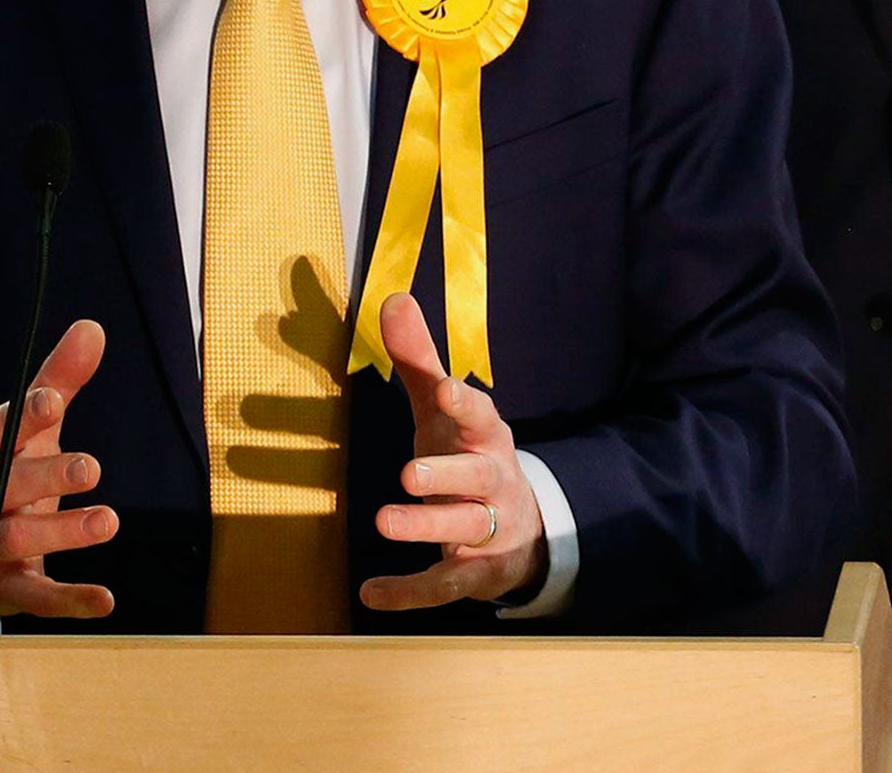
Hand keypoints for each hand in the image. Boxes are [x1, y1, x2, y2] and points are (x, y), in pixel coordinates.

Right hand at [0, 319, 118, 620]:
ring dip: (62, 532)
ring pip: (18, 539)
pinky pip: (36, 596)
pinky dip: (68, 600)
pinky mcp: (7, 588)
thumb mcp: (26, 430)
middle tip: (90, 466)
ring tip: (107, 520)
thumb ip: (58, 381)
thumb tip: (92, 328)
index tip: (52, 402)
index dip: (23, 417)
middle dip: (45, 475)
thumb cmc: (2, 474)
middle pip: (6, 486)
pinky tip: (104, 599)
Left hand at [360, 293, 544, 609]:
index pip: (483, 418)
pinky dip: (409, 592)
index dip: (466, 404)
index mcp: (487, 438)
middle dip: (445, 476)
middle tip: (409, 473)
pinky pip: (443, 584)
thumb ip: (418, 360)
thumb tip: (392, 297)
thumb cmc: (468, 454)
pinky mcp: (474, 572)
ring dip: (424, 527)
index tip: (447, 390)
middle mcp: (492, 483)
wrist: (521, 528)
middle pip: (474, 479)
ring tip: (384, 521)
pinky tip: (371, 593)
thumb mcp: (444, 411)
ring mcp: (487, 530)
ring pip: (461, 530)